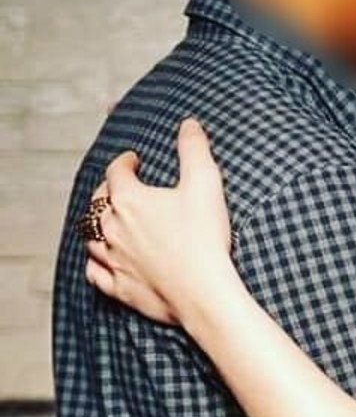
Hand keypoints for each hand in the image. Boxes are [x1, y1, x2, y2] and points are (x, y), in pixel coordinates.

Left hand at [84, 118, 236, 326]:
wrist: (203, 292)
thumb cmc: (204, 239)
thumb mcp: (205, 184)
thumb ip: (195, 149)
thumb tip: (189, 124)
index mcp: (129, 200)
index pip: (116, 172)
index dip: (124, 162)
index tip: (133, 160)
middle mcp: (112, 228)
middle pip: (97, 204)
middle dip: (106, 192)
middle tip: (117, 188)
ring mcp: (113, 260)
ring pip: (90, 239)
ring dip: (95, 227)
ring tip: (105, 222)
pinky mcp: (120, 288)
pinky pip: (95, 274)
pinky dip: (94, 264)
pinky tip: (99, 261)